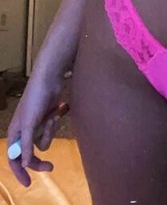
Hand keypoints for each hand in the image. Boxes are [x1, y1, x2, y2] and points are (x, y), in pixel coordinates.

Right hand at [7, 71, 64, 186]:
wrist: (50, 79)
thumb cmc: (35, 100)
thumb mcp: (29, 123)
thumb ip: (27, 144)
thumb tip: (24, 164)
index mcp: (15, 133)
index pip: (14, 158)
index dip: (19, 172)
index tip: (28, 183)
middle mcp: (24, 132)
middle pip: (30, 155)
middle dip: (40, 160)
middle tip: (51, 167)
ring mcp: (36, 126)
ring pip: (43, 142)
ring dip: (49, 131)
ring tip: (53, 117)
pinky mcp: (47, 120)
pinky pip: (51, 131)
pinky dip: (54, 123)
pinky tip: (57, 110)